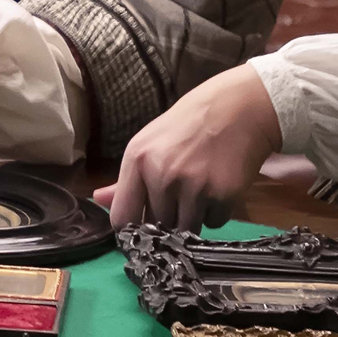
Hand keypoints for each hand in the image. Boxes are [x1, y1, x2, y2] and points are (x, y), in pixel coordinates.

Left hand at [97, 66, 283, 231]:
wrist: (240, 107)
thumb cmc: (191, 124)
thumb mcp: (151, 142)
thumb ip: (125, 178)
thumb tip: (97, 200)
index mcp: (137, 160)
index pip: (122, 217)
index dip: (133, 227)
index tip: (144, 226)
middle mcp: (161, 175)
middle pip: (156, 227)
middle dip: (168, 218)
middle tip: (184, 194)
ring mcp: (192, 186)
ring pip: (184, 229)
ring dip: (193, 217)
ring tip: (201, 189)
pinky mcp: (221, 195)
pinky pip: (213, 223)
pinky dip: (216, 212)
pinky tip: (220, 186)